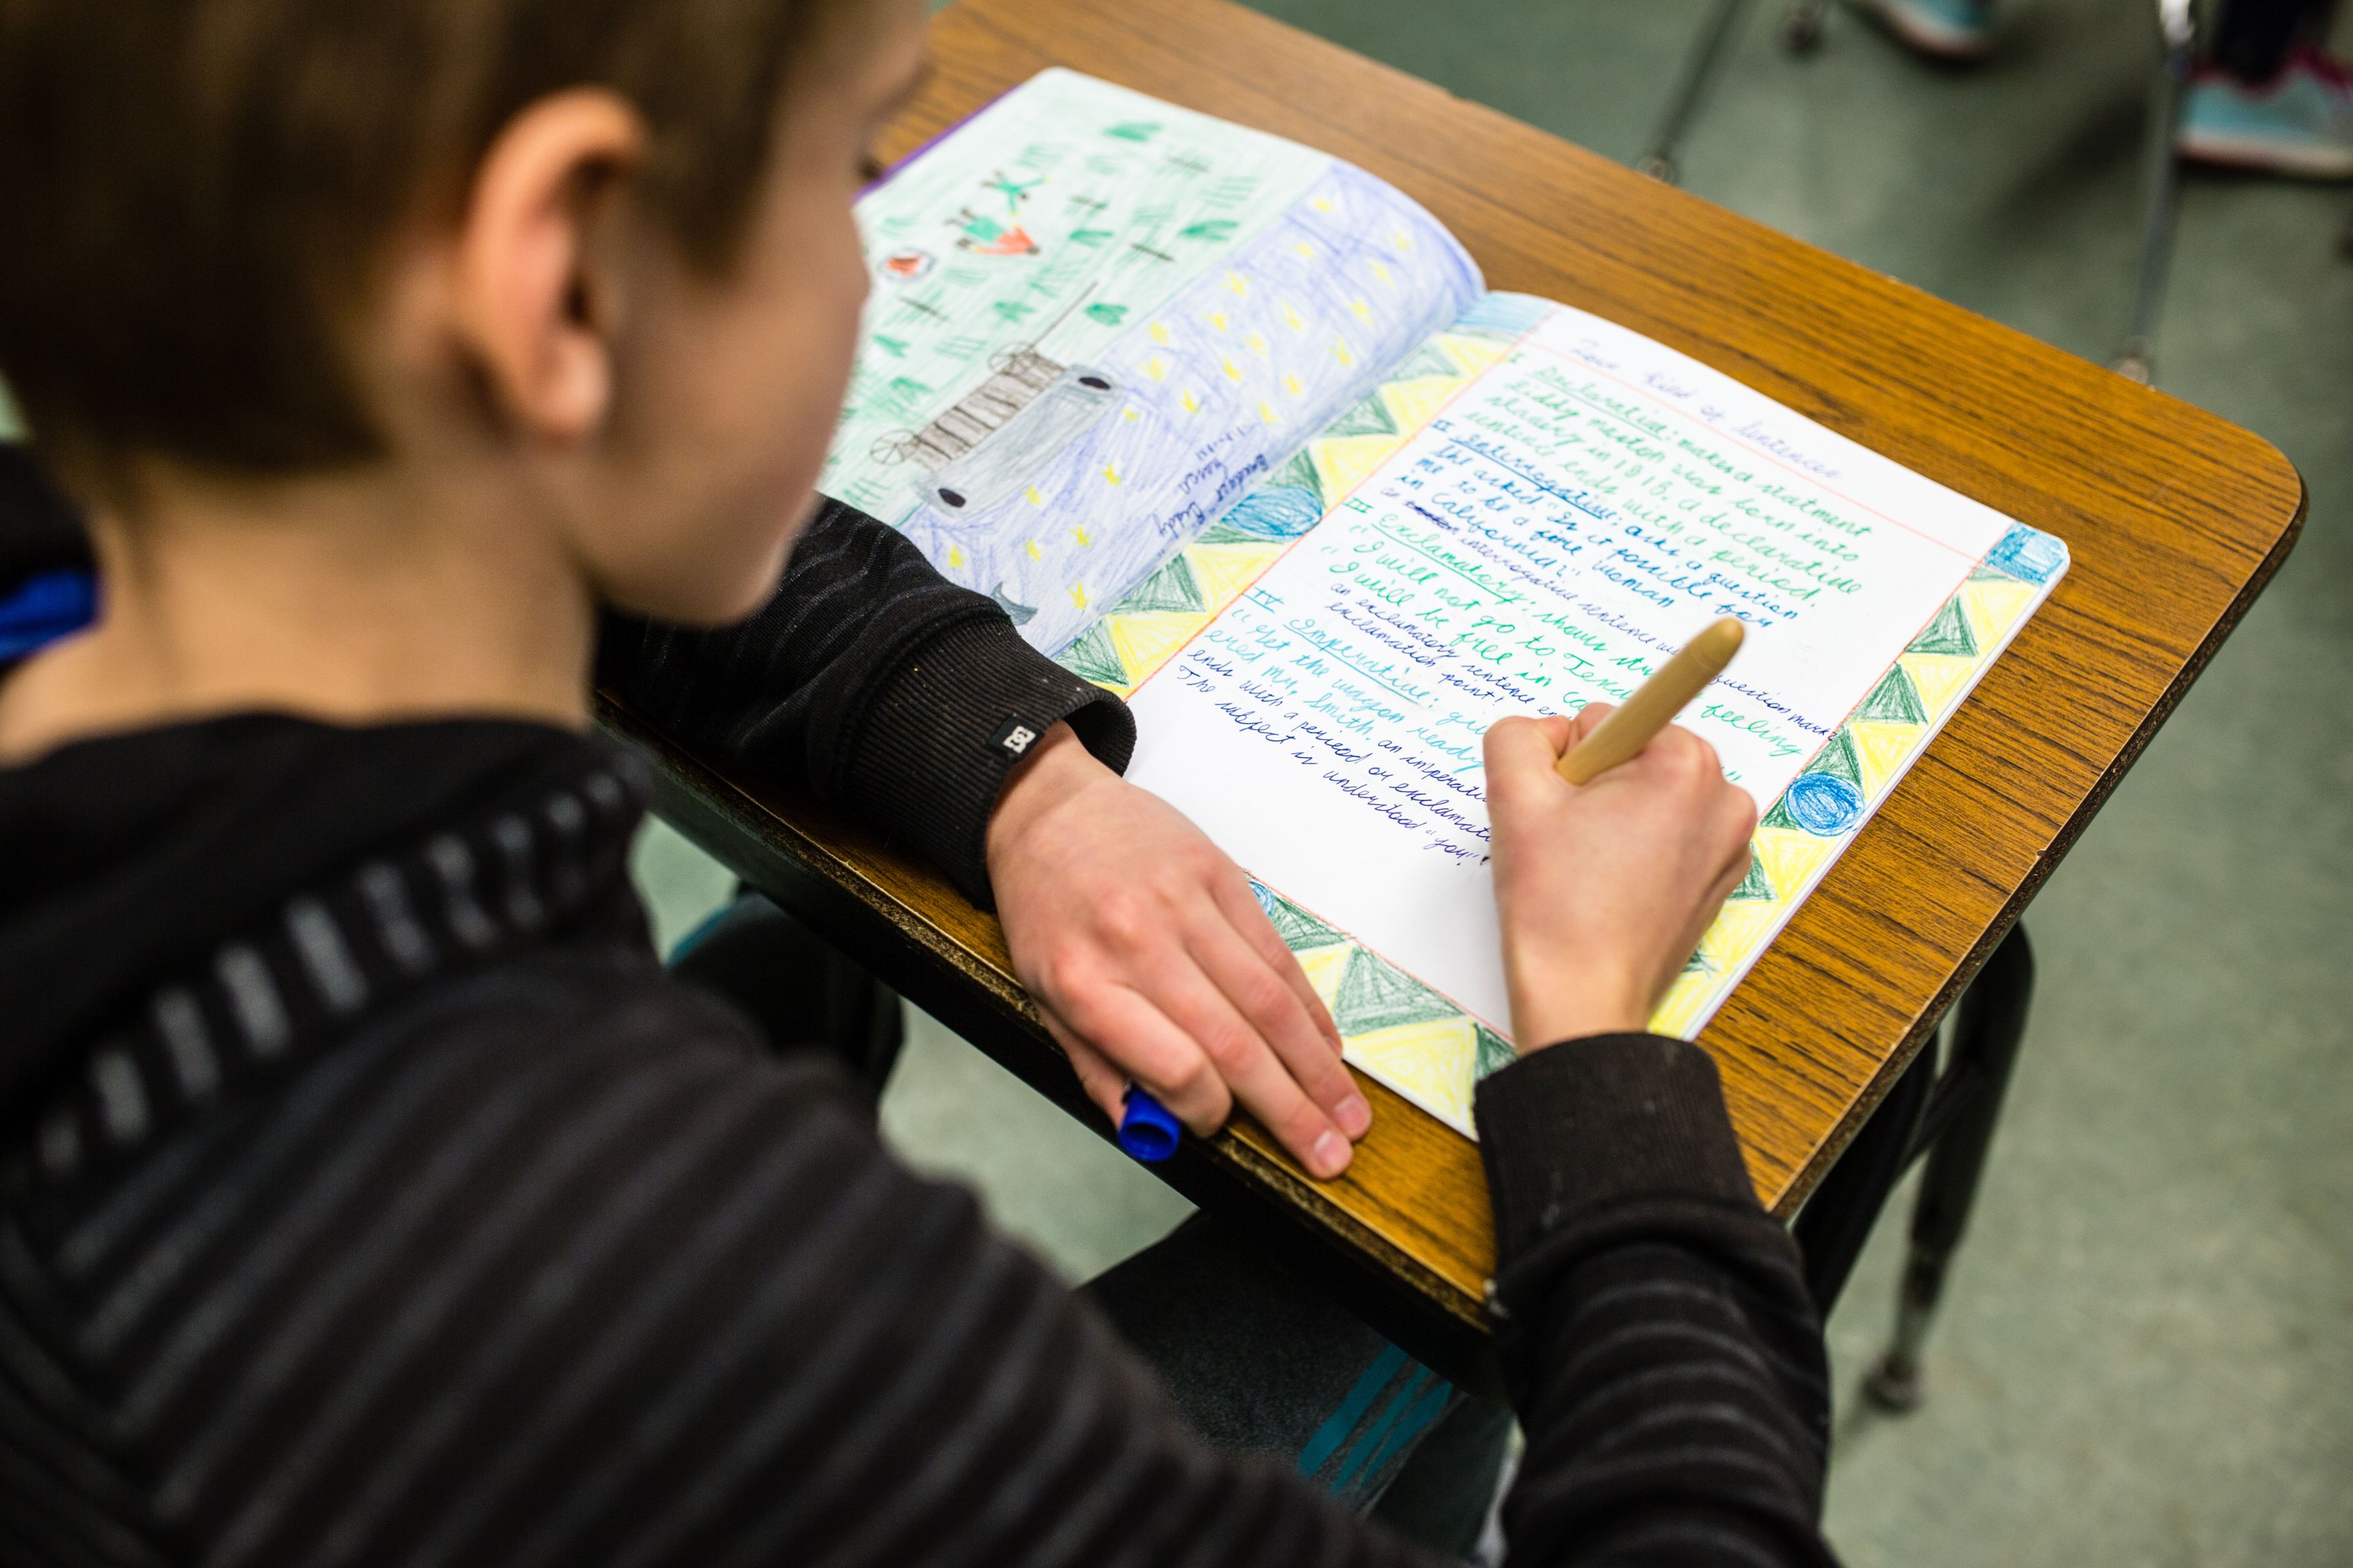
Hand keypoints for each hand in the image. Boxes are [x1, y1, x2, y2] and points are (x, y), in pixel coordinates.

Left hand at [986, 723, 1369, 1177]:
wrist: (1045, 807)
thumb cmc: (1043, 909)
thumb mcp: (1041, 996)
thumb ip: (1097, 1067)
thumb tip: (1152, 1133)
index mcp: (1086, 983)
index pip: (1174, 1065)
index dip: (1209, 1111)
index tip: (1221, 1127)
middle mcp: (1139, 944)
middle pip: (1233, 1041)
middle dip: (1290, 1110)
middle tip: (1330, 1156)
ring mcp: (1186, 905)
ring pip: (1269, 1000)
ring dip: (1316, 1067)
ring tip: (1348, 1115)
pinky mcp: (1221, 874)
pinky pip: (1277, 953)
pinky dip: (1309, 1008)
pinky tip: (1329, 1047)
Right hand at [1484, 706, 1757, 1049]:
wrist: (1583, 997)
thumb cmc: (1556, 906)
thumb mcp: (1513, 797)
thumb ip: (1518, 736)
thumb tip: (1546, 734)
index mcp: (1684, 764)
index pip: (1606, 720)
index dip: (1568, 762)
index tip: (1566, 807)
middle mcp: (1723, 796)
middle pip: (1633, 755)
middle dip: (1593, 787)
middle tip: (1568, 842)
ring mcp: (1730, 842)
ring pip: (1649, 796)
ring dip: (1613, 818)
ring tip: (1587, 869)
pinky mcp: (1721, 878)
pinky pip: (1669, 835)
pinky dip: (1637, 850)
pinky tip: (1611, 887)